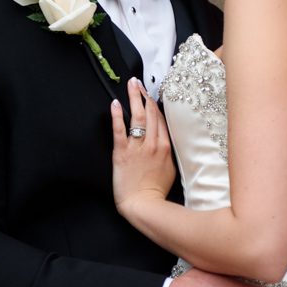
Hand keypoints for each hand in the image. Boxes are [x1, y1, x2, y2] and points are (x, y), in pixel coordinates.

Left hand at [111, 78, 175, 217]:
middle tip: (138, 83)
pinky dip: (117, 115)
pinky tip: (115, 103)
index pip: (161, 119)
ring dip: (134, 98)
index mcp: (165, 147)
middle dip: (145, 95)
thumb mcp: (171, 169)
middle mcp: (153, 143)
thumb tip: (166, 141)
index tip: (151, 94)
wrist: (143, 204)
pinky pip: (119, 130)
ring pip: (137, 117)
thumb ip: (169, 152)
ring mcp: (137, 147)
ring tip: (130, 85)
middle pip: (150, 114)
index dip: (155, 104)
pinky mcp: (122, 152)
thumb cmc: (156, 190)